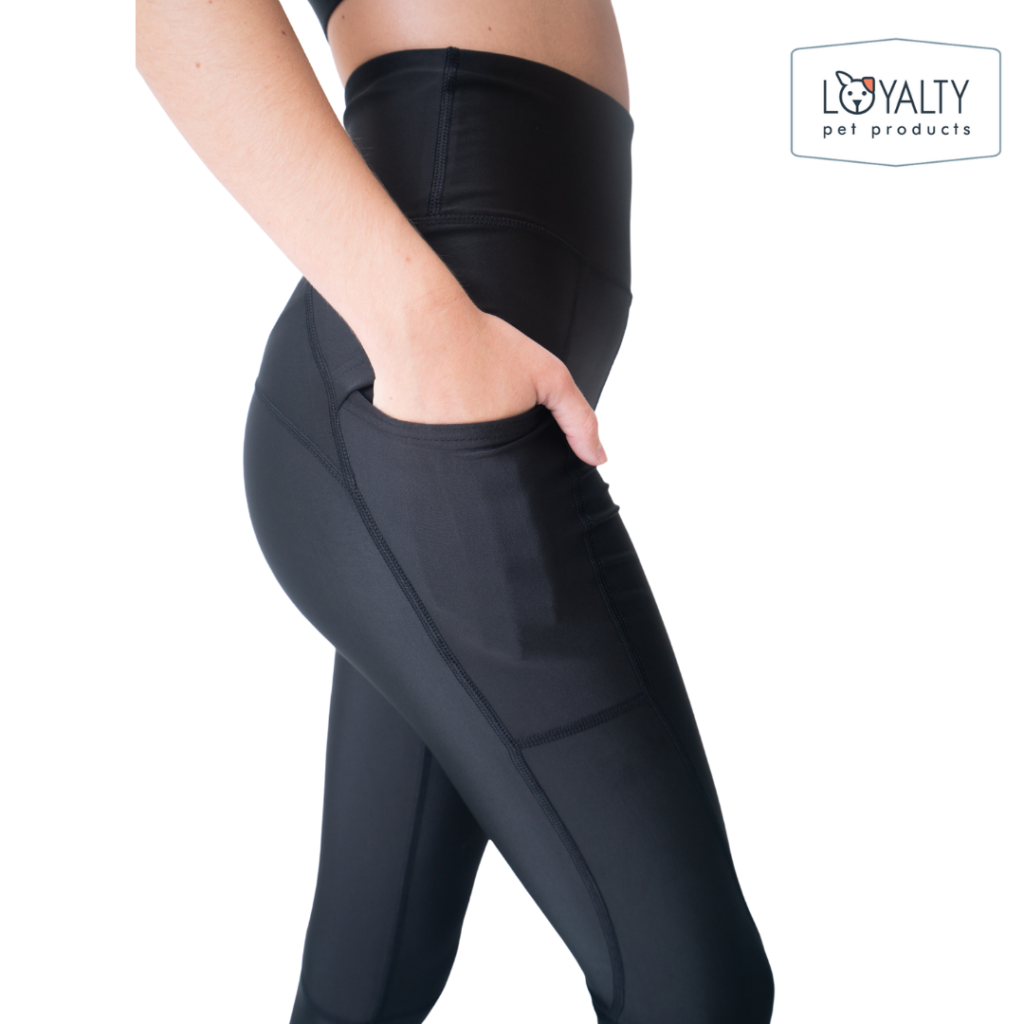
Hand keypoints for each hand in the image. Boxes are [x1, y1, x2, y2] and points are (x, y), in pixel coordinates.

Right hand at [370, 303, 607, 466]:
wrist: (418, 321)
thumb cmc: (483, 344)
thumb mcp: (547, 375)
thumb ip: (578, 418)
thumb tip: (598, 458)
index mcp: (494, 455)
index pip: (510, 489)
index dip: (517, 478)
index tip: (515, 447)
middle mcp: (455, 464)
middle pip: (477, 481)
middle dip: (485, 466)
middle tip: (484, 422)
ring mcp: (422, 455)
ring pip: (446, 467)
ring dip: (454, 451)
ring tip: (457, 411)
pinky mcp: (396, 441)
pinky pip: (416, 449)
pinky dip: (425, 434)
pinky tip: (429, 406)